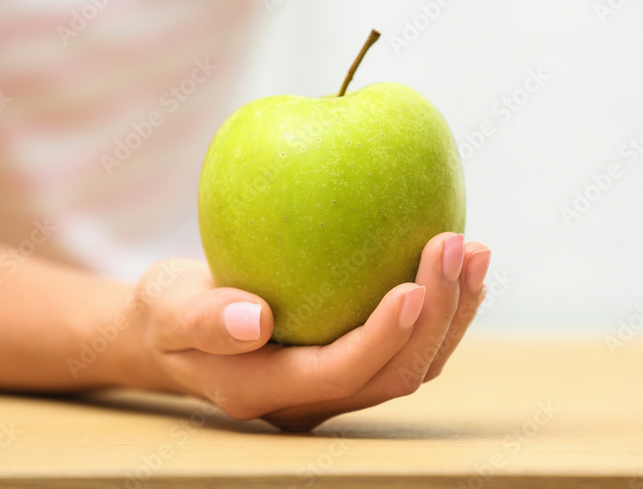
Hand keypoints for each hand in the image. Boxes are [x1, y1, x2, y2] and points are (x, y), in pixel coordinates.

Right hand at [130, 232, 490, 430]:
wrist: (175, 332)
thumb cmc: (167, 312)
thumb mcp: (167, 308)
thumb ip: (203, 318)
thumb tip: (255, 319)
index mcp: (268, 390)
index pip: (342, 372)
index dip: (384, 336)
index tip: (414, 284)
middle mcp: (314, 398)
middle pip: (394, 374)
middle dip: (437, 315)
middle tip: (457, 245)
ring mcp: (337, 384)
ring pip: (413, 364)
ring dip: (452, 313)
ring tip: (475, 252)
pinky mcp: (351, 360)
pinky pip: (407, 343)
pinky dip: (440, 307)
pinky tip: (456, 263)